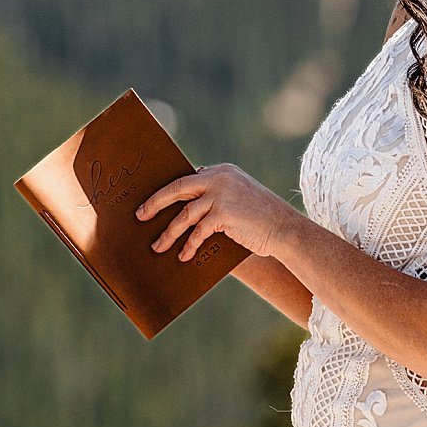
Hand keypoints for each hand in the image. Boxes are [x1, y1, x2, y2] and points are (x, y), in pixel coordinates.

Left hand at [137, 164, 296, 260]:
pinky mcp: (224, 213)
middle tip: (140, 216)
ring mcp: (221, 194)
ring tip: (158, 246)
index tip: (151, 201)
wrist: (286, 229)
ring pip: (185, 213)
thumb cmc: (261, 218)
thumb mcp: (238, 198)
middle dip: (155, 203)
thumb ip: (216, 197)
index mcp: (221, 171)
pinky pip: (198, 231)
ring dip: (169, 232)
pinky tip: (183, 256)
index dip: (167, 191)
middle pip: (178, 188)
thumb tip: (187, 210)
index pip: (187, 178)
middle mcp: (219, 178)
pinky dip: (189, 244)